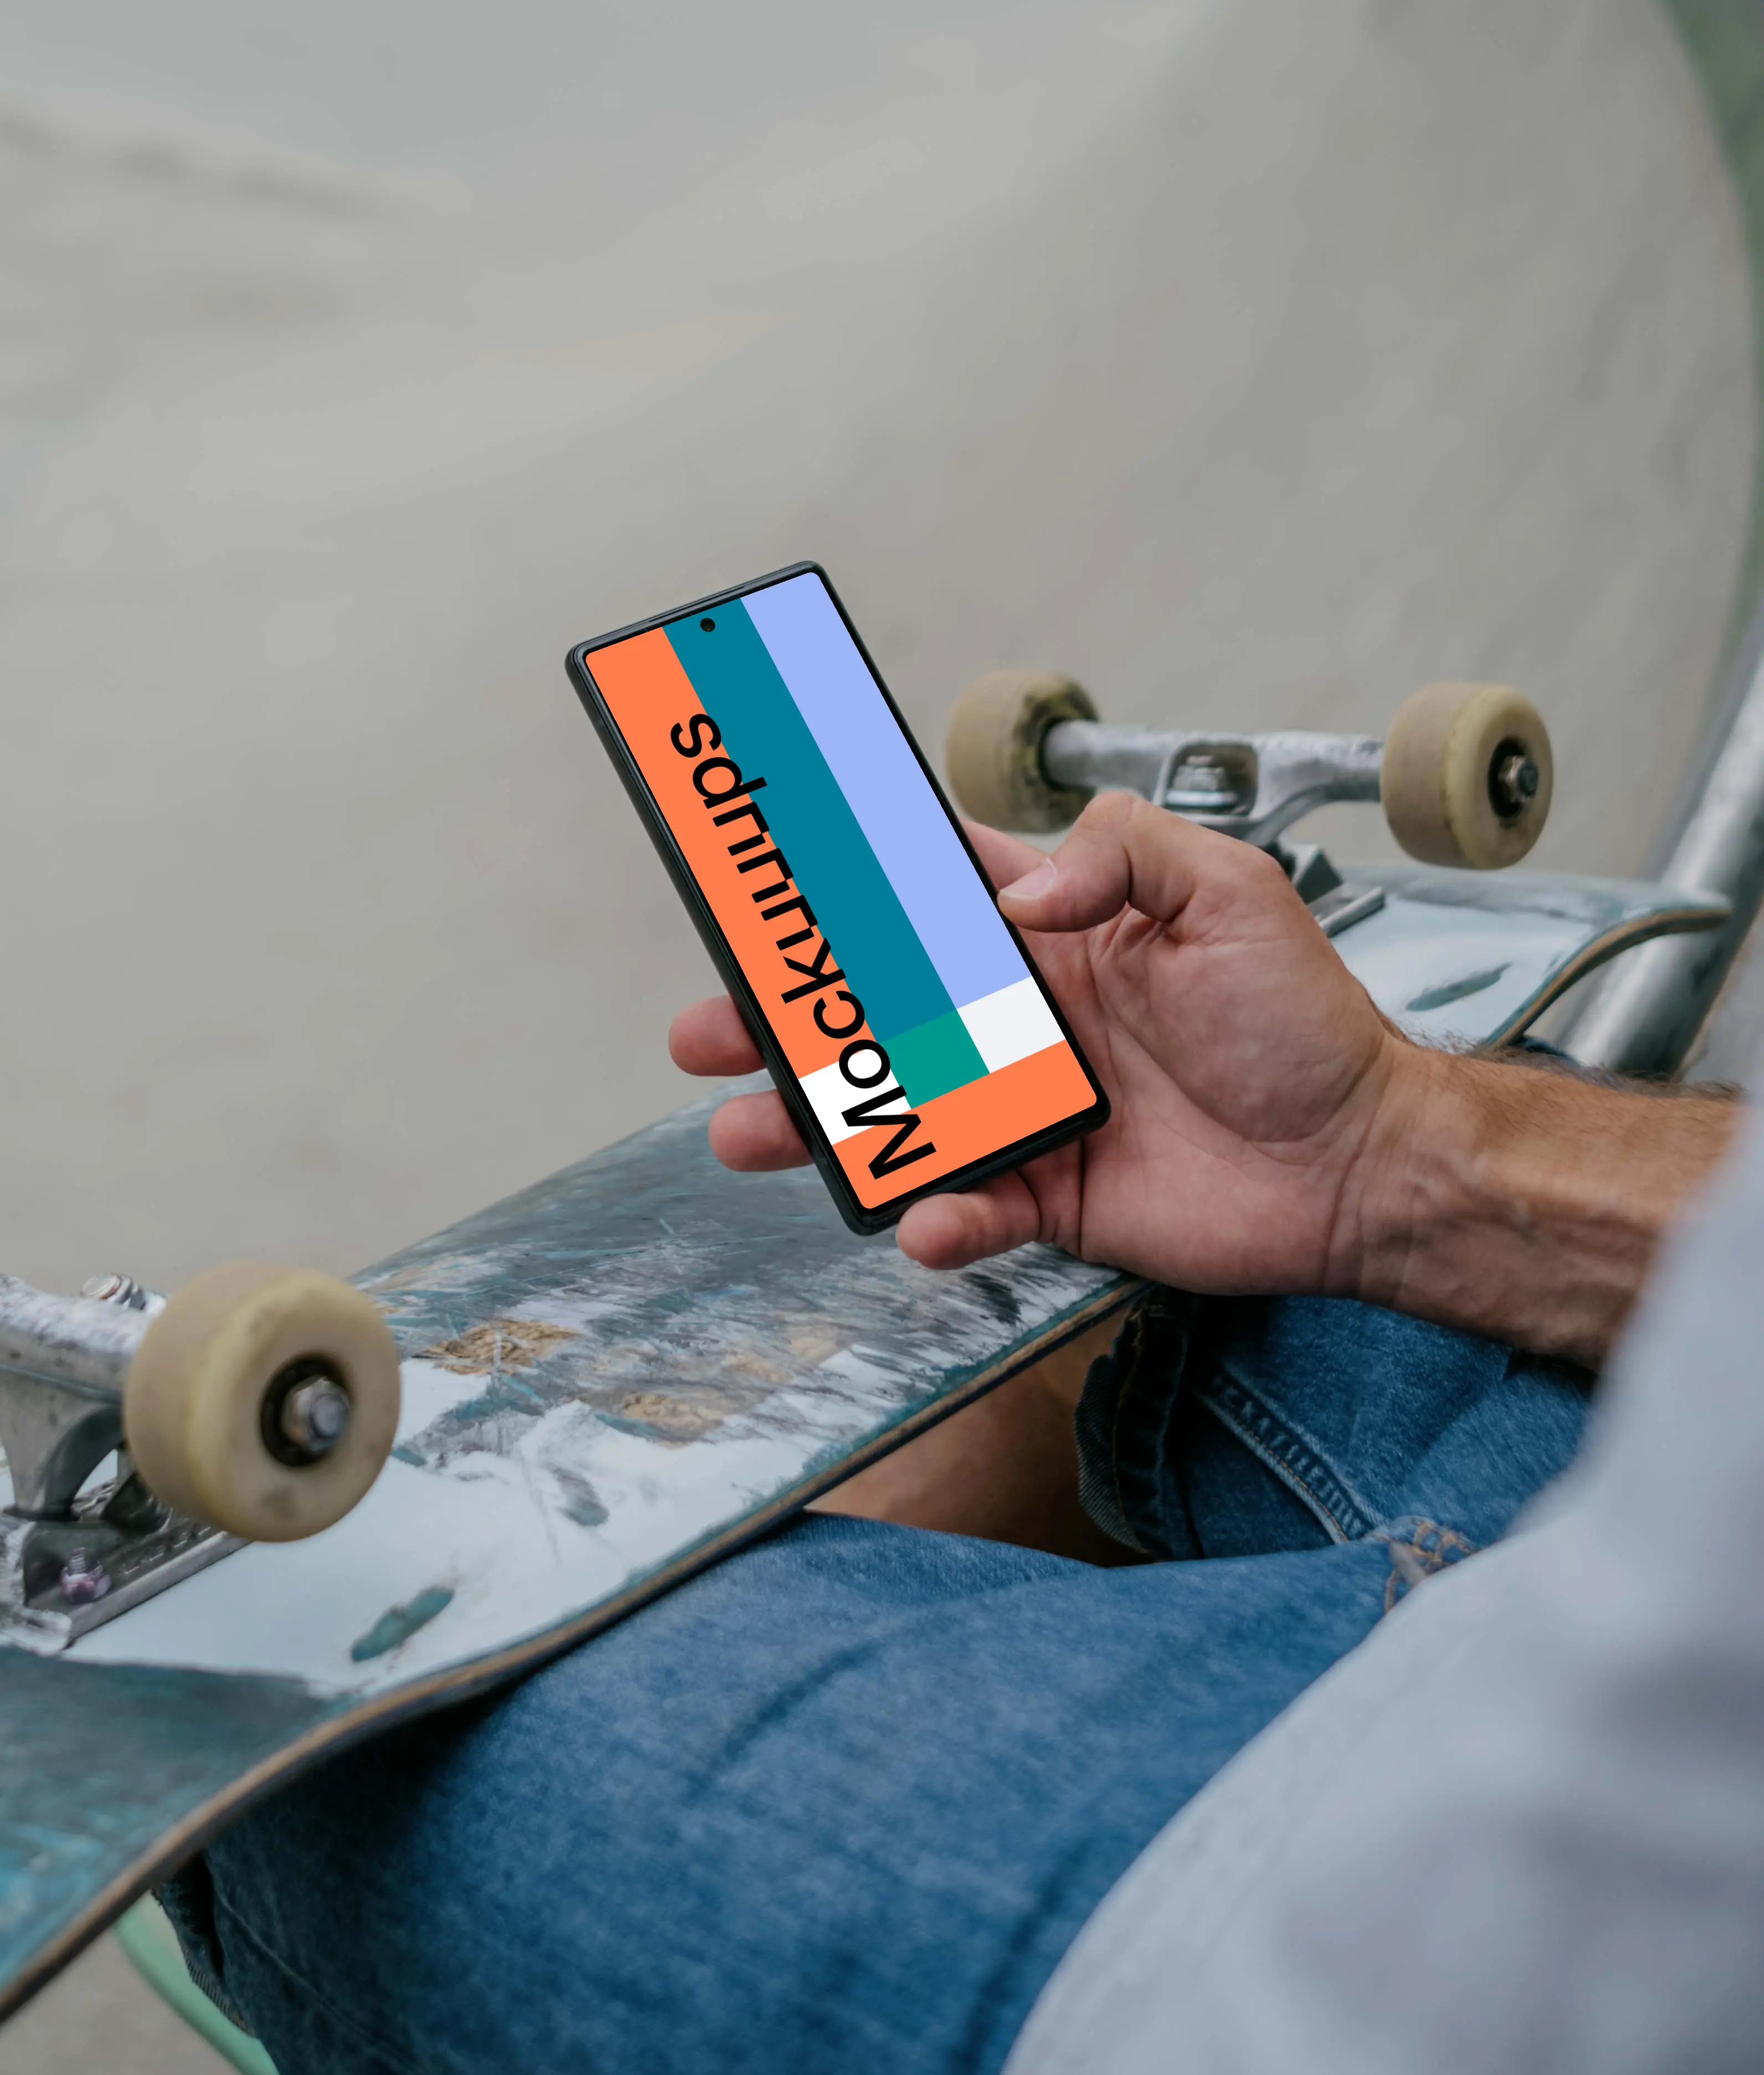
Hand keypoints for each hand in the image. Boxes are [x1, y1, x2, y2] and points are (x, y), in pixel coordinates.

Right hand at [671, 794, 1413, 1290]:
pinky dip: (935, 1218)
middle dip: (784, 1018)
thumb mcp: (1229, 892)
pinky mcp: (1051, 1198)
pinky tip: (924, 1216)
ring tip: (748, 1130)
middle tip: (711, 1027)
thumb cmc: (1305, 1022)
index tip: (765, 871)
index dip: (847, 880)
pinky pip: (969, 1209)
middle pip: (877, 1012)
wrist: (1363, 1161)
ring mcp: (1029, 1112)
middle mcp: (1025, 1021)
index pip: (929, 892)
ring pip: (895, 1116)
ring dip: (817, 1124)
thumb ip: (1120, 856)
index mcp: (1055, 934)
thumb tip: (1023, 888)